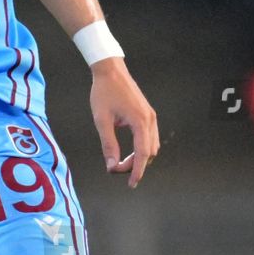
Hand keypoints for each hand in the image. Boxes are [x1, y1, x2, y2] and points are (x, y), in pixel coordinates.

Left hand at [89, 58, 158, 188]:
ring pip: (151, 146)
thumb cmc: (104, 92)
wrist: (110, 70)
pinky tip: (128, 151)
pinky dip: (141, 148)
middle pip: (149, 153)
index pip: (143, 154)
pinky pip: (149, 137)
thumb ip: (108, 144)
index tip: (131, 184)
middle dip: (135, 165)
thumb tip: (112, 166)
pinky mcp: (147, 114)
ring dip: (139, 157)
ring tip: (120, 162)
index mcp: (140, 121)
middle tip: (116, 169)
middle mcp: (150, 120)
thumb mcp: (102, 120)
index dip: (137, 171)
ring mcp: (151, 116)